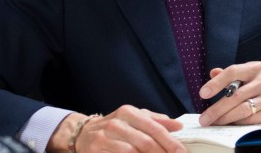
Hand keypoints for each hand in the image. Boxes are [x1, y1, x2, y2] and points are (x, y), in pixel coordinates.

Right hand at [50, 106, 186, 152]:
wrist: (82, 133)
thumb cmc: (114, 126)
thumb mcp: (134, 118)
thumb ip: (156, 121)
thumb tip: (178, 125)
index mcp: (129, 112)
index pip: (155, 129)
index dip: (171, 143)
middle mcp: (117, 122)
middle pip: (146, 142)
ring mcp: (106, 136)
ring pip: (133, 152)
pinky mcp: (97, 149)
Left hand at [198, 63, 260, 125]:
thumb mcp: (248, 75)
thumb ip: (230, 75)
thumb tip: (213, 73)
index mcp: (256, 68)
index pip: (233, 72)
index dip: (216, 83)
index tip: (203, 94)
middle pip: (236, 95)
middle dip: (217, 109)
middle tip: (205, 118)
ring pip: (244, 109)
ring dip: (226, 118)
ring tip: (215, 123)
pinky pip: (254, 120)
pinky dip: (240, 124)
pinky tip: (231, 125)